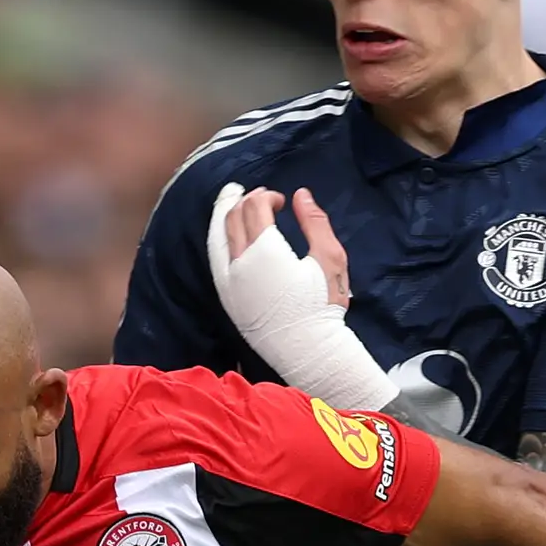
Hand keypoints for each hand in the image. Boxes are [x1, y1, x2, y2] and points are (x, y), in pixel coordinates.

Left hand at [206, 182, 389, 409]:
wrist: (308, 350)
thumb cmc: (323, 306)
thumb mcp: (330, 258)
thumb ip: (316, 223)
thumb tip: (301, 195)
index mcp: (266, 252)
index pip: (254, 208)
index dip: (266, 197)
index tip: (282, 202)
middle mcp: (240, 264)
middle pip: (231, 218)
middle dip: (244, 201)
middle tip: (258, 197)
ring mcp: (229, 283)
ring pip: (217, 238)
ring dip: (223, 215)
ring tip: (230, 200)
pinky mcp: (227, 298)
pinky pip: (215, 259)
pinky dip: (219, 239)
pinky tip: (226, 234)